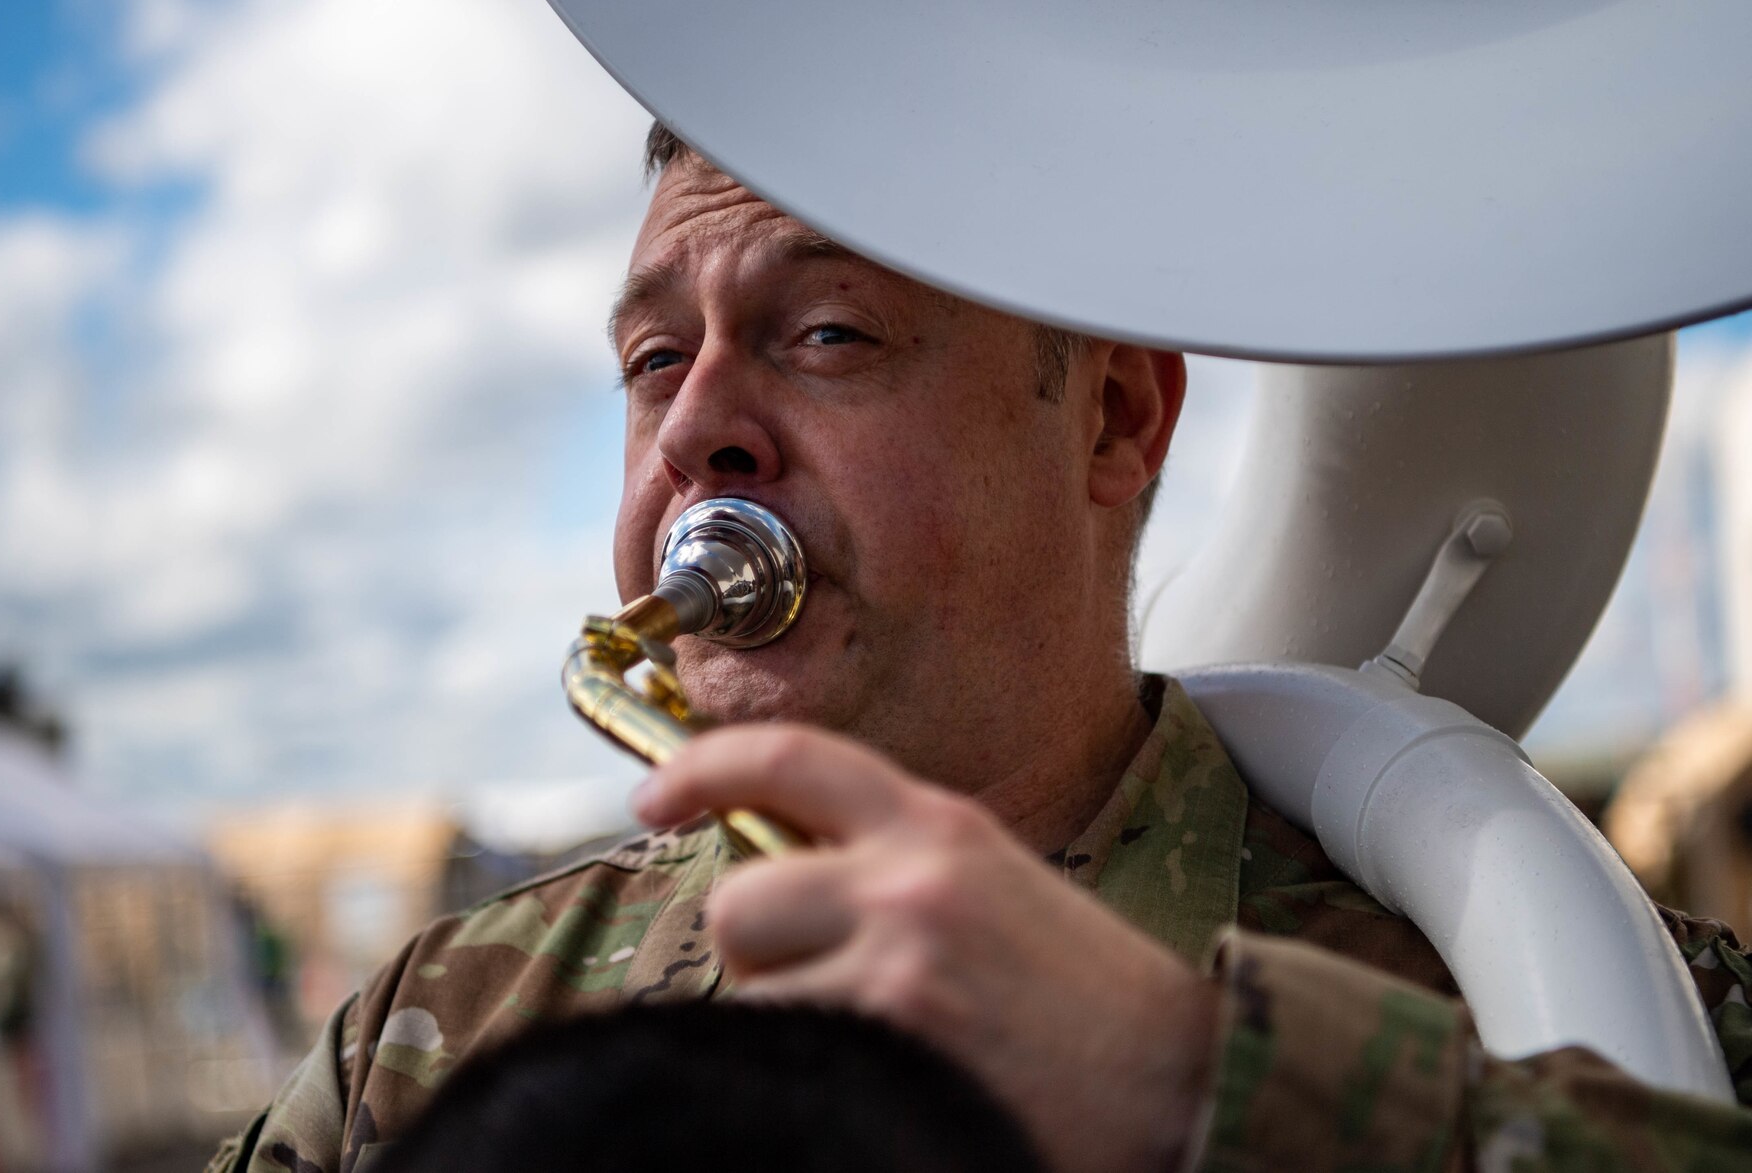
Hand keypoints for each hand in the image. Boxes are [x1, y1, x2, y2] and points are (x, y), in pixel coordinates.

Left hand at [631, 723, 1220, 1172]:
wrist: (1184, 1076)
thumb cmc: (1082, 995)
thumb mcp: (991, 886)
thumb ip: (892, 865)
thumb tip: (779, 874)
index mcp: (939, 824)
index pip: (792, 757)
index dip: (704, 766)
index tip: (654, 795)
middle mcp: (911, 879)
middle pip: (742, 895)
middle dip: (752, 951)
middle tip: (808, 986)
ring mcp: (899, 964)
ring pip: (752, 991)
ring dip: (783, 1021)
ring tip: (865, 1043)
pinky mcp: (894, 1042)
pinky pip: (787, 1057)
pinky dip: (807, 1075)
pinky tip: (873, 1080)